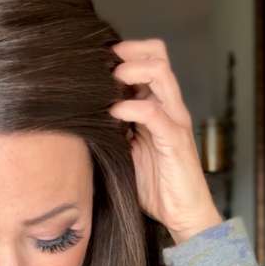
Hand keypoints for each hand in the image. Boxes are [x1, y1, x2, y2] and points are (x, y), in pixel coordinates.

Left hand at [108, 38, 222, 243]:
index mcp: (158, 108)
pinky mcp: (175, 141)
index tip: (100, 56)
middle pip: (159, 58)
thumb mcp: (126, 152)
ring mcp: (174, 122)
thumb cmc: (154, 186)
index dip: (128, 52)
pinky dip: (132, 109)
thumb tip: (83, 119)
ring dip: (132, 71)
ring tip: (110, 79)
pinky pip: (155, 114)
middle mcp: (169, 108)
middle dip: (130, 51)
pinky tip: (114, 113)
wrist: (181, 214)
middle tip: (104, 59)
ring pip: (161, 76)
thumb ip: (113, 131)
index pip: (151, 62)